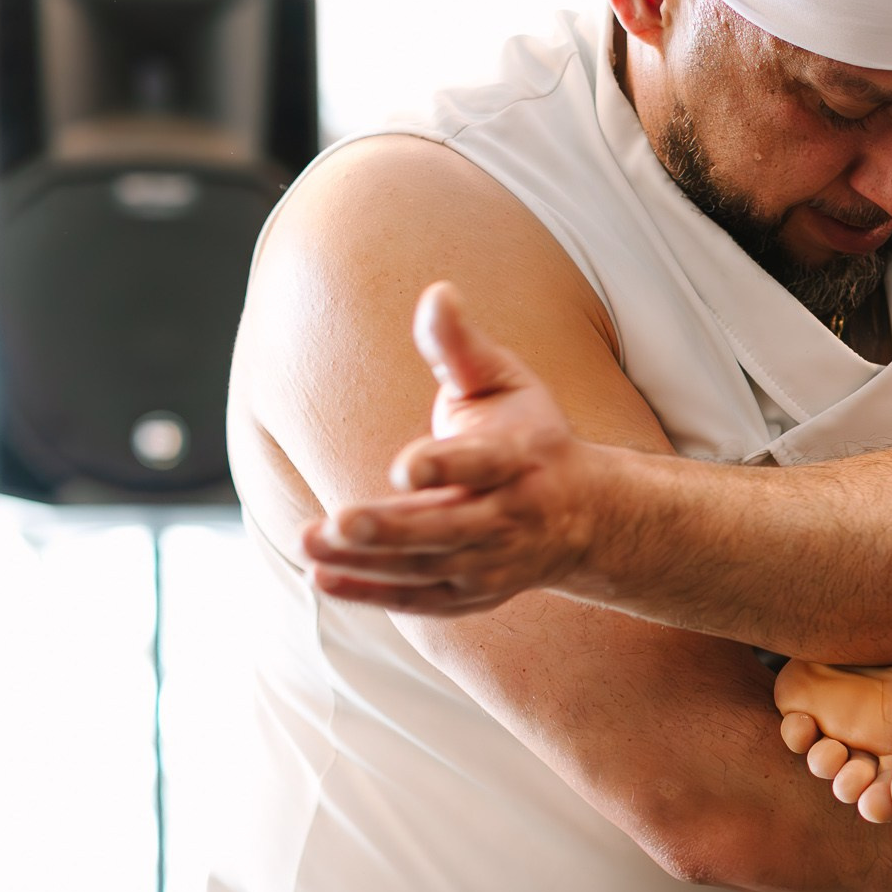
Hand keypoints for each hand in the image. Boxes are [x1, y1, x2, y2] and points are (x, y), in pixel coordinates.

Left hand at [301, 283, 601, 614]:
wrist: (583, 517)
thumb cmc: (530, 435)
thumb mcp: (504, 382)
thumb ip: (460, 347)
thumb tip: (436, 293)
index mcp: (521, 458)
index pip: (482, 465)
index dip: (446, 467)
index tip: (404, 468)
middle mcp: (511, 516)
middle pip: (448, 527)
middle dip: (391, 529)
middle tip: (336, 522)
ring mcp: (493, 560)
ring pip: (427, 566)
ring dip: (367, 561)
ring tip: (308, 543)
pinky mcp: (473, 591)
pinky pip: (420, 598)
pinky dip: (373, 593)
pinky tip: (323, 578)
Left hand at [774, 660, 891, 824]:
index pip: (885, 799)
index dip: (880, 805)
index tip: (878, 805)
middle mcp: (862, 755)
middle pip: (848, 781)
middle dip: (849, 785)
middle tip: (855, 781)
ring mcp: (832, 728)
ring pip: (819, 756)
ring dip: (823, 761)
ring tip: (832, 756)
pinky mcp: (807, 698)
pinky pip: (793, 722)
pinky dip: (795, 730)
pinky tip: (801, 726)